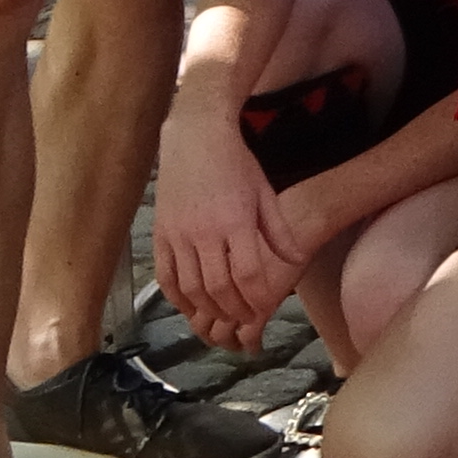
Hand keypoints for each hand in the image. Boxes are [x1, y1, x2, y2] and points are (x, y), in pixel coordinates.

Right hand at [150, 100, 307, 356]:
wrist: (196, 136)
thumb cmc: (236, 163)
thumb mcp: (265, 192)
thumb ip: (279, 230)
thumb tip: (296, 259)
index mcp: (236, 222)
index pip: (247, 275)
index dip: (256, 299)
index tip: (262, 310)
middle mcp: (205, 232)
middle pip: (218, 288)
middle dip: (233, 310)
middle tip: (242, 320)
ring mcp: (179, 234)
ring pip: (190, 287)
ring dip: (206, 309)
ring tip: (219, 316)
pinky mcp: (161, 233)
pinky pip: (166, 275)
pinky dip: (176, 297)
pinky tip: (188, 306)